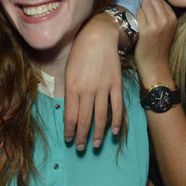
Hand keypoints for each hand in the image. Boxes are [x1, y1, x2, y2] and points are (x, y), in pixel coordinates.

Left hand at [64, 13, 122, 149]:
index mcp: (72, 87)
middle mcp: (87, 90)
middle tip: (81, 148)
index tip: (69, 140)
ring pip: (100, 117)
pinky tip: (114, 132)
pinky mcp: (116, 85)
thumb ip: (69, 92)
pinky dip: (116, 121)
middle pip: (84, 120)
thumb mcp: (68, 72)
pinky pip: (117, 107)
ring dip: (97, 133)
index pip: (70, 116)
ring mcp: (103, 88)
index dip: (70, 130)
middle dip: (82, 136)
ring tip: (95, 145)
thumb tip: (70, 112)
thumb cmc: (79, 53)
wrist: (98, 36)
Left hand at [135, 0, 176, 83]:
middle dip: (145, 5)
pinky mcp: (146, 30)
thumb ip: (163, 14)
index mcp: (173, 18)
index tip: (150, 15)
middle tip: (144, 17)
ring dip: (140, 11)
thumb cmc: (158, 46)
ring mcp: (156, 25)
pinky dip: (135, 17)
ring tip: (141, 22)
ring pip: (144, 4)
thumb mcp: (168, 28)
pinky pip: (137, 13)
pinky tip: (137, 26)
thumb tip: (151, 0)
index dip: (152, 5)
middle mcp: (166, 20)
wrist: (155, 64)